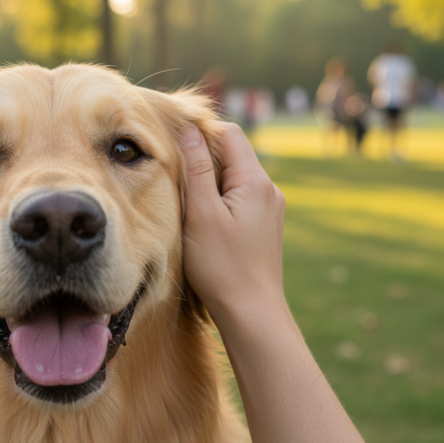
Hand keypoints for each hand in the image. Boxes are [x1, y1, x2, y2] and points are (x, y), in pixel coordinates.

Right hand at [179, 122, 285, 328]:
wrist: (251, 313)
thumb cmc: (221, 266)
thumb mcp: (201, 213)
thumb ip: (195, 169)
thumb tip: (190, 129)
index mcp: (255, 182)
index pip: (229, 134)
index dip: (200, 132)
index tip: (172, 144)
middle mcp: (269, 190)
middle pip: (234, 154)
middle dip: (203, 156)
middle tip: (173, 172)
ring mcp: (270, 209)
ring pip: (235, 176)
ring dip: (210, 179)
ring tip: (186, 199)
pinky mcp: (265, 226)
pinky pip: (240, 197)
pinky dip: (220, 198)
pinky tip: (203, 218)